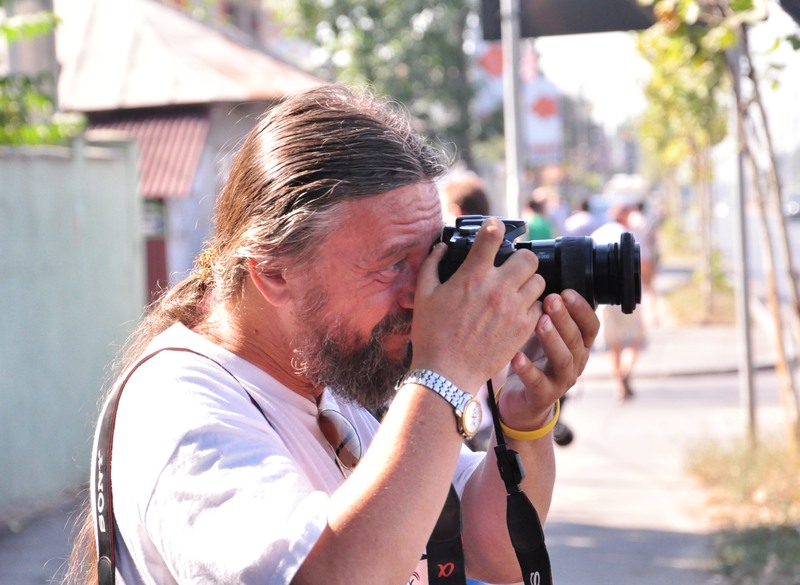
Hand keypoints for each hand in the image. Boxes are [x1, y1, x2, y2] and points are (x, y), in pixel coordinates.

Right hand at [409, 218, 544, 392]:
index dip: (495, 227)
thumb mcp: (423, 295)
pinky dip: (531, 307)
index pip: (493, 235)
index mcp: (472, 275)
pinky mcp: (523, 329)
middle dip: (521, 259)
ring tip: (515, 292)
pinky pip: (539, 307)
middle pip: (529, 258)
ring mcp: (513, 309)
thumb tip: (442, 247)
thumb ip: (432, 264)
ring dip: (528, 283)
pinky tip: (517, 312)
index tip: (495, 230)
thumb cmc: (431, 334)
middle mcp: (497, 288)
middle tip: (511, 268)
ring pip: (539, 282)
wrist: (446, 373)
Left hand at [496, 290, 599, 430]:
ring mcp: (561, 381)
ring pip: (563, 359)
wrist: (521, 400)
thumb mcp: (542, 334)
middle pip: (577, 339)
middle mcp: (575, 362)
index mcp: (579, 345)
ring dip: (552, 338)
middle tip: (550, 299)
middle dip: (564, 317)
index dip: (582, 309)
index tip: (566, 292)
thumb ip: (546, 313)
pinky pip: (538, 382)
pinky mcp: (543, 396)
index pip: (591, 325)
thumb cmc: (533, 359)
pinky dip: (527, 368)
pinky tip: (517, 356)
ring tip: (539, 322)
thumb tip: (539, 280)